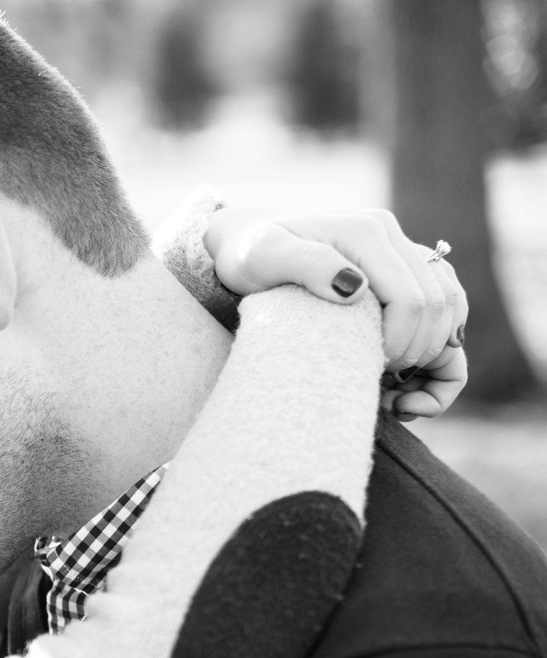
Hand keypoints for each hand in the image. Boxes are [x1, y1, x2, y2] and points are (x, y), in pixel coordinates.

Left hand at [204, 207, 468, 415]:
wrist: (247, 240)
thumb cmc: (249, 254)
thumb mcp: (264, 257)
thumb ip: (307, 264)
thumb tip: (355, 287)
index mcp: (368, 233)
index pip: (412, 299)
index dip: (399, 343)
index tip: (370, 369)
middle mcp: (392, 237)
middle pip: (439, 305)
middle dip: (419, 352)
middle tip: (382, 383)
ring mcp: (400, 251)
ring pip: (451, 304)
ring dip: (436, 349)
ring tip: (398, 383)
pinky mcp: (401, 269)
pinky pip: (444, 304)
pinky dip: (439, 339)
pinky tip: (409, 368)